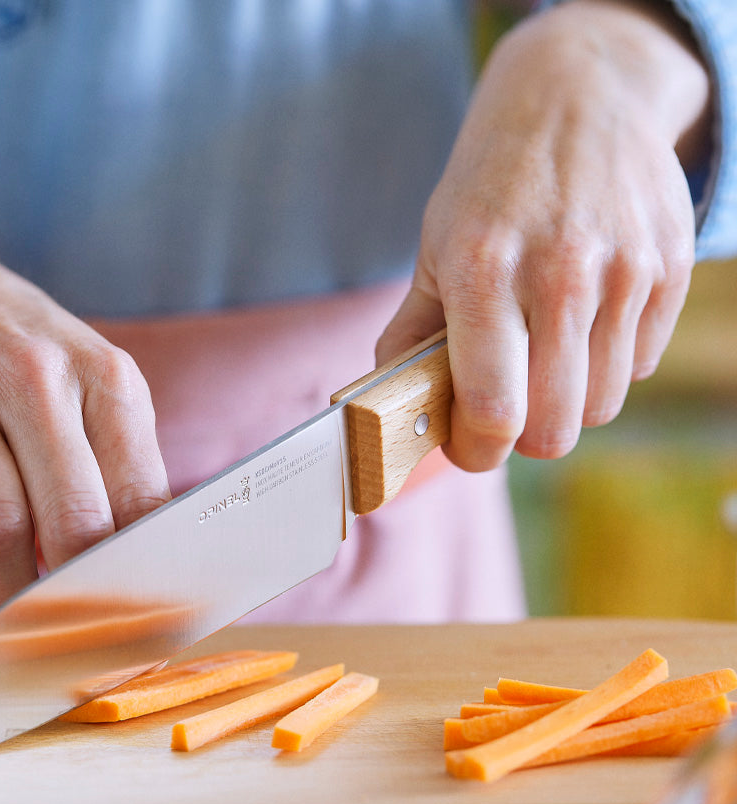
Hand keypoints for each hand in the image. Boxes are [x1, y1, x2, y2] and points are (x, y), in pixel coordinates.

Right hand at [0, 186, 170, 611]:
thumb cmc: (26, 356)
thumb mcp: (92, 384)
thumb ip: (120, 467)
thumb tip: (142, 571)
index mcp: (106, 377)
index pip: (140, 500)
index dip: (140, 576)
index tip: (138, 624)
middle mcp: (34, 377)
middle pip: (72, 519)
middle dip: (77, 596)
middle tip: (75, 636)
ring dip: (7, 592)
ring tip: (15, 617)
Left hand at [376, 0, 710, 470]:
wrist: (574, 97)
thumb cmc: (488, 188)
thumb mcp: (433, 251)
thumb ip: (411, 337)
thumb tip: (389, 412)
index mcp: (484, 273)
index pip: (492, 411)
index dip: (476, 451)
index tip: (468, 447)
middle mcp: (559, 274)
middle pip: (554, 428)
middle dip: (521, 437)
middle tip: (504, 411)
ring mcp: (623, 271)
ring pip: (601, 406)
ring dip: (566, 402)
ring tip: (541, 359)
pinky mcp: (669, 268)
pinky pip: (638, 366)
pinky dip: (606, 365)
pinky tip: (582, 323)